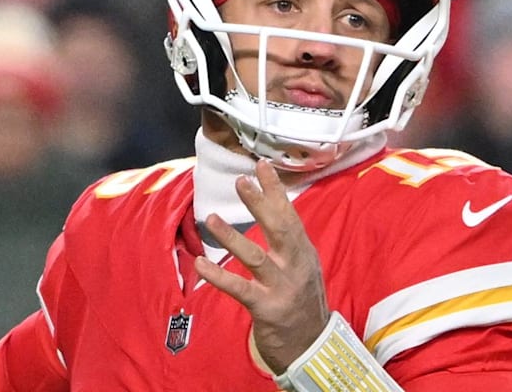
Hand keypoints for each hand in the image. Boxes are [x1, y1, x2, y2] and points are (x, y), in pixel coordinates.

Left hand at [194, 158, 328, 373]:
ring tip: (211, 218)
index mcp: (303, 252)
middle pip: (279, 229)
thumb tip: (271, 205)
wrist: (312, 347)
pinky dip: (219, 276)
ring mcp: (282, 288)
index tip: (262, 165)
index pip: (290, 214)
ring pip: (257, 258)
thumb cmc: (300, 301)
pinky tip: (200, 263)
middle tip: (241, 180)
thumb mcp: (301, 266)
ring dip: (232, 238)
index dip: (276, 190)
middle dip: (260, 204)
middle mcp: (296, 266)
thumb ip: (288, 241)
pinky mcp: (268, 309)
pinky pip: (240, 289)